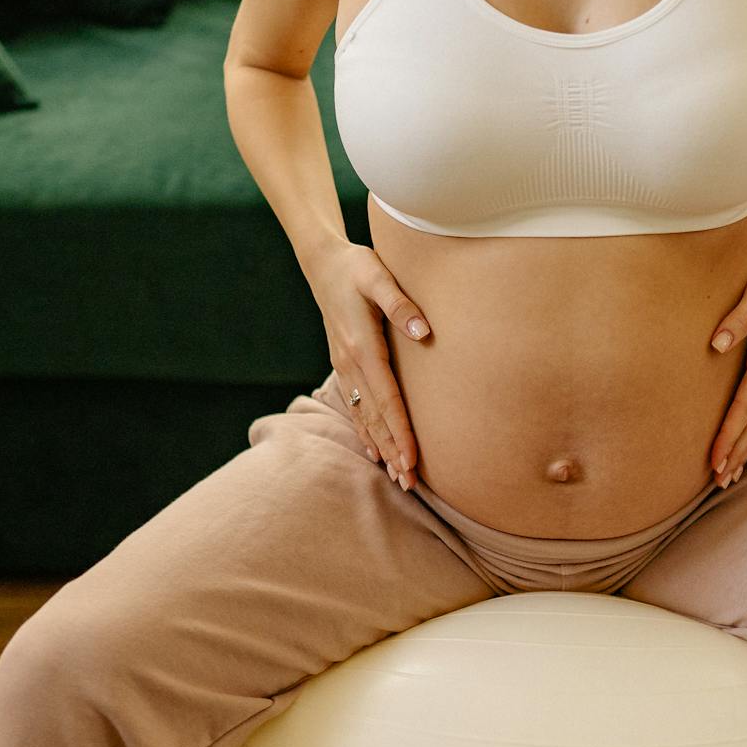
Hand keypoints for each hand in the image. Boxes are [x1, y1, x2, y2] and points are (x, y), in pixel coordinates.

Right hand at [307, 241, 430, 489]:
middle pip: (375, 418)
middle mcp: (350, 364)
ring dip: (380, 447)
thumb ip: (401, 304)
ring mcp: (343, 366)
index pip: (386, 400)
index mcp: (362, 347)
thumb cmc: (356, 266)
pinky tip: (374, 449)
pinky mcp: (343, 364)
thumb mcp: (378, 276)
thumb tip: (423, 332)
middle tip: (410, 484)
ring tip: (396, 476)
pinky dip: (365, 430)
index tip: (412, 459)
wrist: (322, 262)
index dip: (400, 432)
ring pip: (364, 416)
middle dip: (392, 451)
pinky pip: (355, 406)